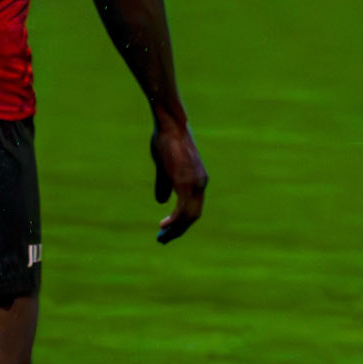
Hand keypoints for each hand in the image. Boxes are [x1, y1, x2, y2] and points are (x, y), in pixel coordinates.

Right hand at [151, 123, 206, 243]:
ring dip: (175, 229)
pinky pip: (182, 208)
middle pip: (193, 216)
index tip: (167, 230)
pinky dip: (174, 220)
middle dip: (179, 230)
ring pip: (189, 215)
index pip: (193, 208)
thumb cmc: (166, 141)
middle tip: (163, 240)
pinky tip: (164, 226)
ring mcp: (194, 183)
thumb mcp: (164, 166)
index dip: (181, 222)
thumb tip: (162, 201)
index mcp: (198, 180)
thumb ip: (164, 184)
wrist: (170, 124)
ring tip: (162, 238)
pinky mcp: (185, 181)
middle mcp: (200, 184)